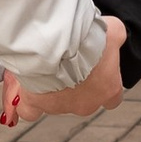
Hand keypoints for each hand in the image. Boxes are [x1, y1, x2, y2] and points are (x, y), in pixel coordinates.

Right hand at [0, 15, 126, 127]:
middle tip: (69, 62)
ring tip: (46, 66)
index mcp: (108, 90)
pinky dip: (27, 103)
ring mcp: (60, 106)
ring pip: (57, 103)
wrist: (57, 42)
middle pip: (84, 100)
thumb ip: (116, 38)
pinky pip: (29, 111)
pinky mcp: (35, 103)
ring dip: (52, 88)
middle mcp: (85, 104)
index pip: (113, 99)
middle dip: (77, 84)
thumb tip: (115, 36)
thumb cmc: (87, 37)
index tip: (99, 73)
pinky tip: (24, 94)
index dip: (105, 85)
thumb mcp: (113, 30)